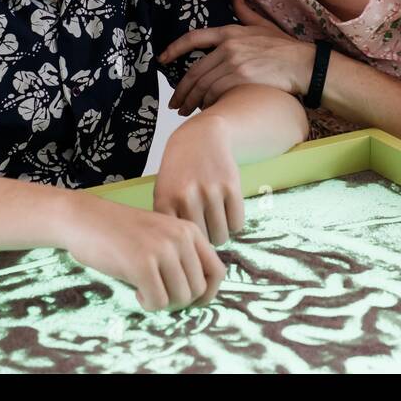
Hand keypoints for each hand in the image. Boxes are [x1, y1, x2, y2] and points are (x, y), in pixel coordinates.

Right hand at [60, 193, 224, 310]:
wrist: (84, 219)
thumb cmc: (121, 232)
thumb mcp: (161, 236)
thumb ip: (183, 256)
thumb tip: (200, 295)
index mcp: (189, 230)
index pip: (218, 272)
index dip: (207, 293)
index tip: (189, 299)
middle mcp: (181, 238)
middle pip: (199, 290)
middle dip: (180, 300)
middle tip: (159, 293)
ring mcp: (162, 250)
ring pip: (181, 298)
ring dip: (164, 303)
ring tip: (146, 290)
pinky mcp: (142, 264)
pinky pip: (158, 302)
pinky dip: (148, 304)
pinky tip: (136, 292)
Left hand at [154, 118, 244, 245]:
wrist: (200, 137)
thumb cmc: (179, 173)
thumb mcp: (163, 194)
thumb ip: (167, 225)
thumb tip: (180, 262)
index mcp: (164, 201)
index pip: (176, 244)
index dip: (184, 250)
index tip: (186, 247)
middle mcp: (185, 196)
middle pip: (200, 243)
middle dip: (204, 242)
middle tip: (203, 231)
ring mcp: (209, 190)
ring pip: (221, 236)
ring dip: (220, 234)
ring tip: (213, 222)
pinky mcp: (231, 186)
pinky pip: (237, 223)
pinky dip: (233, 223)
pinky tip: (226, 212)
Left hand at [160, 0, 312, 115]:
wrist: (303, 64)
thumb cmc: (284, 47)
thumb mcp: (263, 25)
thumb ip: (245, 11)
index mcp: (229, 32)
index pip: (193, 38)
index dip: (174, 49)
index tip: (162, 60)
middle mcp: (228, 47)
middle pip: (194, 71)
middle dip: (181, 90)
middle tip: (175, 103)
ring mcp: (234, 63)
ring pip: (202, 86)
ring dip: (191, 101)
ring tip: (187, 111)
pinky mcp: (241, 80)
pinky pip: (216, 94)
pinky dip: (208, 104)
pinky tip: (206, 110)